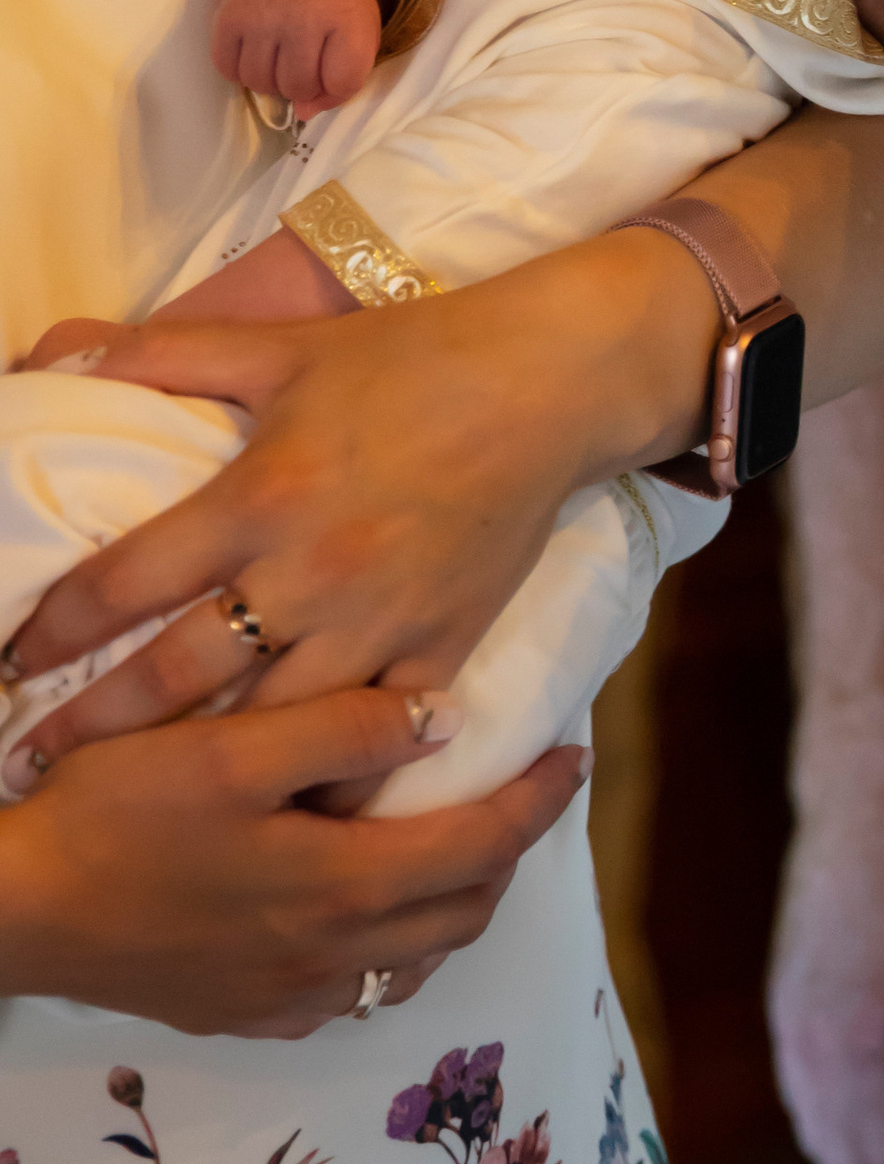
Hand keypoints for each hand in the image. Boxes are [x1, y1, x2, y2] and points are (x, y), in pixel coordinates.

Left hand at [0, 234, 717, 773]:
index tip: (12, 665)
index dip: (53, 632)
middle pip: (175, 675)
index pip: (123, 582)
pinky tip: (285, 815)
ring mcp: (378, 622)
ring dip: (198, 767)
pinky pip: (375, 745)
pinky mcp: (442, 649)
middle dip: (91, 726)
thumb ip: (164, 354)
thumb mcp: (280, 347)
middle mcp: (308, 572)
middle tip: (32, 764)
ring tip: (140, 802)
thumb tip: (57, 353)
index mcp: (257, 496)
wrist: (549, 384)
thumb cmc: (412, 358)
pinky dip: (328, 785)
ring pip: (267, 727)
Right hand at [0, 686, 585, 1035]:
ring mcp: (290, 998)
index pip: (485, 844)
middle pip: (466, 912)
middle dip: (508, 853)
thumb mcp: (229, 748)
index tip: (575, 757)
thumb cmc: (115, 817)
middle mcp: (335, 956)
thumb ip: (345, 729)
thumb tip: (448, 718)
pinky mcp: (246, 1017)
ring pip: (415, 961)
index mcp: (347, 886)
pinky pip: (352, 993)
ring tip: (451, 845)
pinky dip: (387, 950)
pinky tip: (364, 910)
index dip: (541, 801)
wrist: (15, 912)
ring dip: (453, 905)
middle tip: (516, 795)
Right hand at [213, 0, 385, 117]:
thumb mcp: (359, 29)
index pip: (342, 82)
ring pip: (261, 84)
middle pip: (299, 88)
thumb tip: (303, 114)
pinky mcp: (228, 15)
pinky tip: (256, 50)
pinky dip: (241, 70)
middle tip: (305, 60)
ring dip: (271, 81)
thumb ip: (344, 77)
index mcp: (347, 17)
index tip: (335, 70)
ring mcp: (262, 15)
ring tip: (281, 55)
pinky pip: (228, 70)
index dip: (338, 88)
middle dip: (303, 85)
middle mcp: (303, 15)